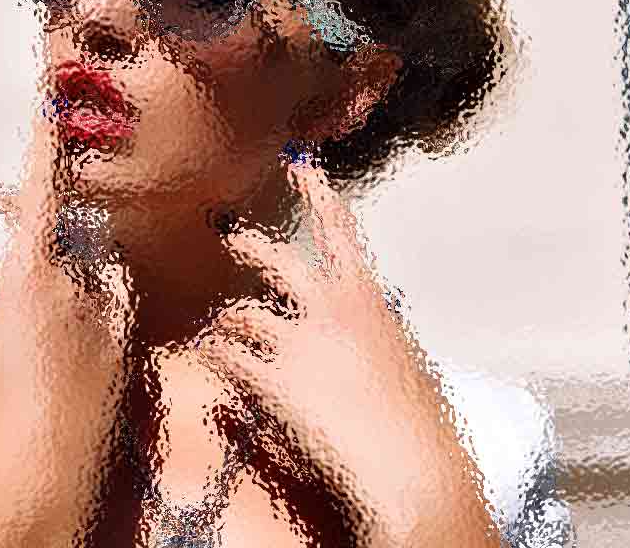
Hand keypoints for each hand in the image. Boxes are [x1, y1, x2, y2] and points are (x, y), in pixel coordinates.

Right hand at [0, 137, 139, 545]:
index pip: (41, 189)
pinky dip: (96, 287)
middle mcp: (83, 284)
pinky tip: (74, 310)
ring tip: (37, 265)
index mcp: (34, 273)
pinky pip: (117, 297)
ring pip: (98, 259)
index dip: (45, 139)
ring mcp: (113, 316)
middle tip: (7, 208)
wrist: (49, 476)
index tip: (51, 93)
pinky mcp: (129, 349)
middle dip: (41, 208)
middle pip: (70, 223)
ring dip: (71, 249)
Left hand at [195, 162, 499, 546]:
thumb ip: (372, 336)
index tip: (298, 162)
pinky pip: (226, 357)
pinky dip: (215, 357)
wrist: (412, 466)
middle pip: (277, 261)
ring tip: (219, 334)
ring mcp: (299, 342)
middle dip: (248, 245)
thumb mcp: (402, 361)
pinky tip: (212, 362)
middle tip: (230, 237)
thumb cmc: (418, 422)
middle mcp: (330, 309)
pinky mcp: (272, 380)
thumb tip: (356, 336)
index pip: (340, 231)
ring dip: (227, 324)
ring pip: (240, 314)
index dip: (317, 192)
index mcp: (368, 300)